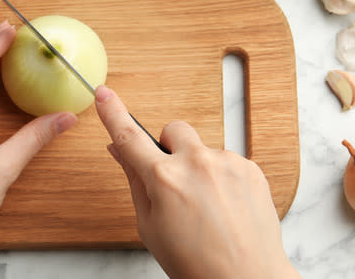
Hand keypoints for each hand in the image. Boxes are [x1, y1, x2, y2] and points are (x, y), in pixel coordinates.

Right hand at [94, 85, 299, 278]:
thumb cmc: (195, 262)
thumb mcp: (150, 226)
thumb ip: (135, 181)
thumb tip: (121, 150)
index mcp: (164, 179)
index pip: (129, 137)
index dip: (112, 113)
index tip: (103, 93)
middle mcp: (196, 163)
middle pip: (173, 130)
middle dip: (170, 148)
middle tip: (175, 180)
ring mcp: (227, 163)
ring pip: (203, 149)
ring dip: (200, 168)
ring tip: (208, 208)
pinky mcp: (251, 168)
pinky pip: (227, 161)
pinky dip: (223, 178)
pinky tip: (226, 207)